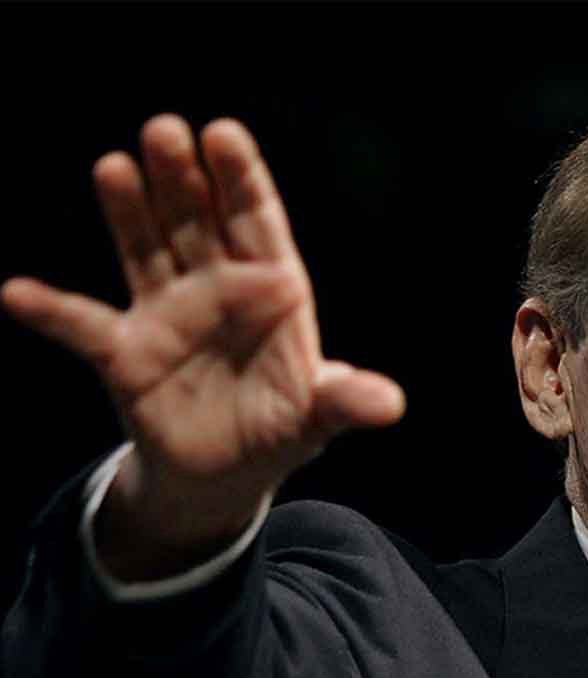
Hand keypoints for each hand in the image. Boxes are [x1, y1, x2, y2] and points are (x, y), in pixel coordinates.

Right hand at [2, 115, 404, 577]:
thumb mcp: (317, 417)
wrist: (224, 474)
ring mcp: (168, 314)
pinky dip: (52, 313)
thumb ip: (346, 401)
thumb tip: (391, 405)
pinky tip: (18, 294)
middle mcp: (217, 289)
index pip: (257, 224)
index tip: (225, 135)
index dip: (242, 182)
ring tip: (116, 168)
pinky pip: (83, 327)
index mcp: (272, 293)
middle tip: (167, 132)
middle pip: (198, 223)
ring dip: (129, 212)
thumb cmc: (278, 431)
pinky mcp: (126, 352)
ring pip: (145, 250)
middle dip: (184, 179)